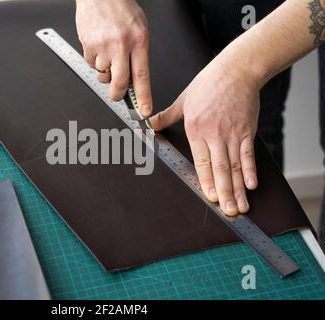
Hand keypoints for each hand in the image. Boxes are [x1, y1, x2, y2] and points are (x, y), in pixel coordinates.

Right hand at [75, 0, 152, 116]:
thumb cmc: (122, 9)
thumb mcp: (140, 30)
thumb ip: (138, 54)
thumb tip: (135, 80)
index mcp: (139, 41)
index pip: (142, 76)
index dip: (143, 97)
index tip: (144, 111)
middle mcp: (121, 45)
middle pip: (120, 83)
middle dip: (118, 95)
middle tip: (117, 95)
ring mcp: (103, 46)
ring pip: (103, 76)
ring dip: (105, 73)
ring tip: (108, 55)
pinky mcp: (88, 46)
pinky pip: (91, 65)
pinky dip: (95, 61)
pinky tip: (99, 47)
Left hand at [150, 52, 262, 215]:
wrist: (237, 70)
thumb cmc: (209, 83)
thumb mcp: (183, 99)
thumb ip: (166, 116)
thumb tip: (149, 125)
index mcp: (197, 128)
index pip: (202, 161)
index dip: (207, 181)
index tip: (210, 197)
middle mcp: (216, 134)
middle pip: (221, 168)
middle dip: (225, 192)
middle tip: (229, 211)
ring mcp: (234, 133)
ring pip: (235, 166)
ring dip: (238, 188)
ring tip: (241, 206)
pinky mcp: (248, 130)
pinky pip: (249, 154)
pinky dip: (250, 170)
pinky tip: (251, 186)